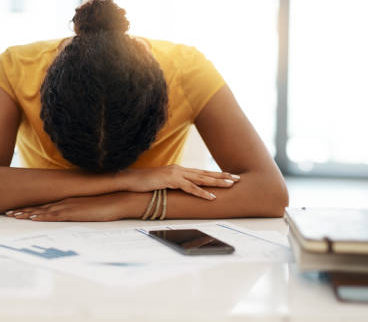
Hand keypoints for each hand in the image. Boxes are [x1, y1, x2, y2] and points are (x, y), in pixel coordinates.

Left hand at [5, 192, 130, 221]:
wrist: (118, 199)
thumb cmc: (106, 204)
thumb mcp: (88, 208)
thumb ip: (79, 209)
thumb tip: (73, 214)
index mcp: (67, 201)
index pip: (45, 205)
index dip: (30, 208)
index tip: (17, 210)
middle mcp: (65, 202)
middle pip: (40, 207)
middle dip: (23, 210)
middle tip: (8, 213)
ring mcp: (68, 206)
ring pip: (43, 210)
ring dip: (27, 213)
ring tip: (13, 216)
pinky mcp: (74, 212)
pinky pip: (55, 215)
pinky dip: (42, 216)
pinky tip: (33, 217)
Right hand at [120, 165, 239, 199]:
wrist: (130, 179)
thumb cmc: (144, 183)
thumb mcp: (162, 183)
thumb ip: (173, 184)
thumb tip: (182, 190)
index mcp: (179, 170)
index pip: (201, 172)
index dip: (216, 174)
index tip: (229, 176)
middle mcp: (180, 169)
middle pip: (205, 173)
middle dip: (222, 176)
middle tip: (237, 178)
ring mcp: (176, 174)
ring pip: (201, 179)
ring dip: (217, 182)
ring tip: (230, 185)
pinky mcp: (171, 180)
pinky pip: (190, 188)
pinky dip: (202, 193)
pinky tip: (212, 197)